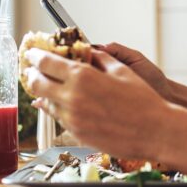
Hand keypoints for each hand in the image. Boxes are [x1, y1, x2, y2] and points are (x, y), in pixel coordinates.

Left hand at [24, 48, 171, 160]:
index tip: (32, 53)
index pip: (46, 62)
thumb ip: (100, 59)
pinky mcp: (77, 135)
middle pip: (37, 83)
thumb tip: (88, 52)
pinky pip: (59, 119)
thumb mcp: (122, 71)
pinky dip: (58, 109)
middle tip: (32, 70)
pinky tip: (64, 104)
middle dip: (31, 74)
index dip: (35, 55)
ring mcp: (72, 119)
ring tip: (48, 87)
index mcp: (82, 77)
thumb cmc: (143, 101)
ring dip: (44, 93)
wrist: (155, 131)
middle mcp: (72, 97)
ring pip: (46, 103)